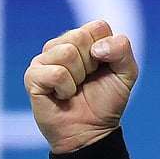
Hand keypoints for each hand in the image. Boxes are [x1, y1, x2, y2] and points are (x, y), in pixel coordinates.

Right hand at [24, 19, 138, 153]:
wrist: (92, 132)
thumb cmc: (106, 101)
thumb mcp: (126, 73)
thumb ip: (122, 50)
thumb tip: (97, 47)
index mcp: (84, 40)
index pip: (98, 26)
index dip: (106, 50)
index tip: (103, 67)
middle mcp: (62, 45)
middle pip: (80, 36)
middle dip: (92, 64)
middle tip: (87, 80)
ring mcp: (45, 59)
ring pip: (66, 52)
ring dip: (78, 77)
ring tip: (75, 88)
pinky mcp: (33, 76)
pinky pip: (56, 73)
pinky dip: (66, 88)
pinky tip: (63, 95)